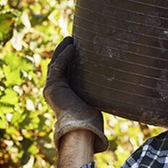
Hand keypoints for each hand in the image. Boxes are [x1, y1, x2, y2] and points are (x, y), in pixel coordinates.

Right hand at [43, 37, 108, 152]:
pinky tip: (72, 46)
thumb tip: (116, 84)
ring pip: (55, 63)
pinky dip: (65, 56)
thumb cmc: (91, 120)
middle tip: (72, 39)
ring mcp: (51, 88)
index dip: (68, 59)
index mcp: (63, 93)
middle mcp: (54, 90)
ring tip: (71, 39)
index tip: (76, 47)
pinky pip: (58, 66)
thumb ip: (95, 90)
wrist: (82, 129)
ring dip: (62, 49)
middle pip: (57, 65)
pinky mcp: (53, 86)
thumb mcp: (93, 100)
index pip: (64, 72)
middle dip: (64, 51)